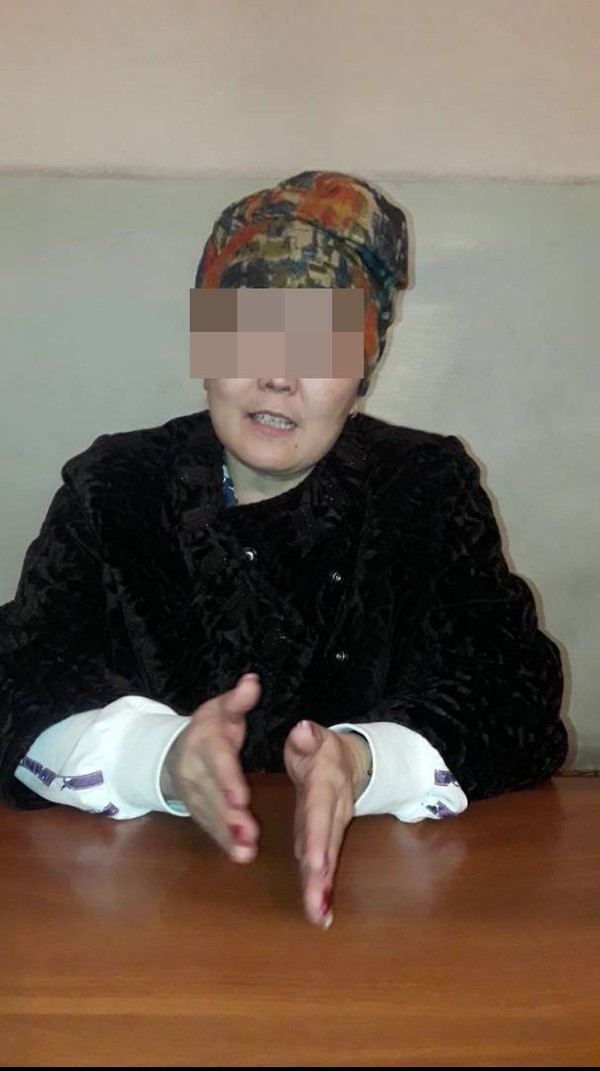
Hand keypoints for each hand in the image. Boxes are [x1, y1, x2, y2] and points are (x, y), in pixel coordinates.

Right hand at [161, 673, 261, 862]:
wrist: (173, 751)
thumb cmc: (208, 728)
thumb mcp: (220, 709)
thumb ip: (237, 701)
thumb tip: (252, 683)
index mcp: (204, 742)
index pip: (217, 762)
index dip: (227, 780)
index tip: (241, 797)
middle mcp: (195, 771)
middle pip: (212, 795)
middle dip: (230, 816)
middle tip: (248, 834)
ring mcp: (193, 794)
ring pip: (210, 816)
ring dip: (228, 835)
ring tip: (246, 852)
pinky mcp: (197, 811)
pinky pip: (209, 828)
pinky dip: (224, 843)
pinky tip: (240, 856)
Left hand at [283, 721, 371, 927]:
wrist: (350, 761)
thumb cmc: (321, 750)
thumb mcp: (314, 738)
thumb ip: (307, 737)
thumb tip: (302, 731)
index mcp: (325, 785)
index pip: (319, 812)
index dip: (316, 838)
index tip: (313, 864)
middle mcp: (334, 810)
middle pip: (327, 844)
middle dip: (322, 876)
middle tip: (316, 906)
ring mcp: (333, 826)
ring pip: (328, 859)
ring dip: (323, 887)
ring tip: (318, 916)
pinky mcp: (326, 839)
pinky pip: (324, 864)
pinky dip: (321, 887)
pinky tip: (318, 911)